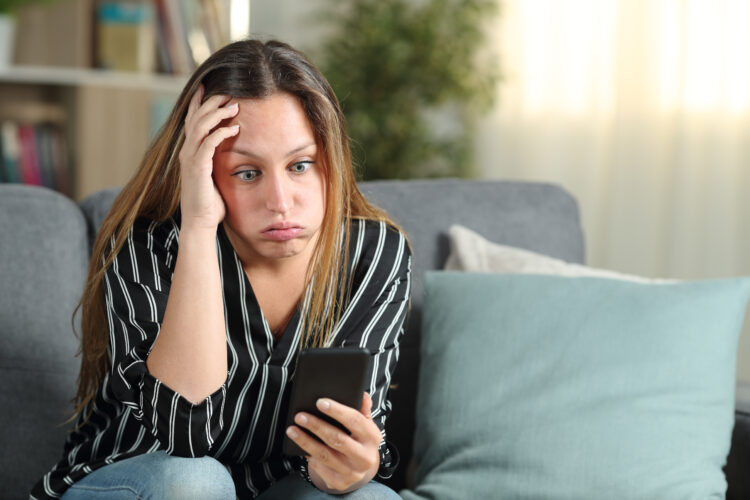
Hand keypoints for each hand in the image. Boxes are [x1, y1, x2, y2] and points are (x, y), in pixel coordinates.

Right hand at [178, 84, 239, 230]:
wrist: (200, 222)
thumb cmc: (210, 202)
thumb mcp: (215, 176)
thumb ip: (218, 161)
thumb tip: (233, 151)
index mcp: (190, 151)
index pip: (192, 120)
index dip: (198, 102)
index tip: (207, 86)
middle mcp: (187, 151)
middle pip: (196, 117)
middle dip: (211, 101)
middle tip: (229, 90)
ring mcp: (190, 159)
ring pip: (201, 126)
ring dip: (218, 113)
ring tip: (235, 105)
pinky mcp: (197, 168)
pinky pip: (208, 144)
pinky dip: (221, 133)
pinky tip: (235, 129)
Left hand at [286, 392, 381, 493]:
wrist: (361, 468)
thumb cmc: (360, 440)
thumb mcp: (365, 424)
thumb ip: (362, 409)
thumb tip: (362, 394)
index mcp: (372, 437)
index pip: (355, 421)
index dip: (337, 411)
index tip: (320, 402)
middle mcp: (365, 457)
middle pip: (337, 439)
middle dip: (316, 426)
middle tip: (300, 416)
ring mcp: (352, 472)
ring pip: (324, 455)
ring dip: (306, 441)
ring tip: (292, 430)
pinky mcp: (340, 482)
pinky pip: (320, 467)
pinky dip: (309, 456)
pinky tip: (300, 447)